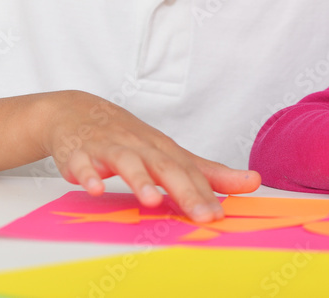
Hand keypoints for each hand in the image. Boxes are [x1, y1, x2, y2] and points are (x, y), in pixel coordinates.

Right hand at [40, 91, 260, 221]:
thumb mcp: (169, 154)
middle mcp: (140, 147)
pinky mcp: (79, 153)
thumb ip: (208, 173)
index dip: (206, 194)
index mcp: (163, 150)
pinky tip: (93, 188)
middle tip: (202, 215)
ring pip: (127, 162)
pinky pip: (82, 164)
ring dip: (139, 180)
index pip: (189, 172)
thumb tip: (252, 182)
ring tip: (151, 200)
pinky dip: (87, 174)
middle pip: (165, 167)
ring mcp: (109, 148)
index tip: (219, 216)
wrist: (76, 111)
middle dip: (185, 191)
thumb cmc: (129, 138)